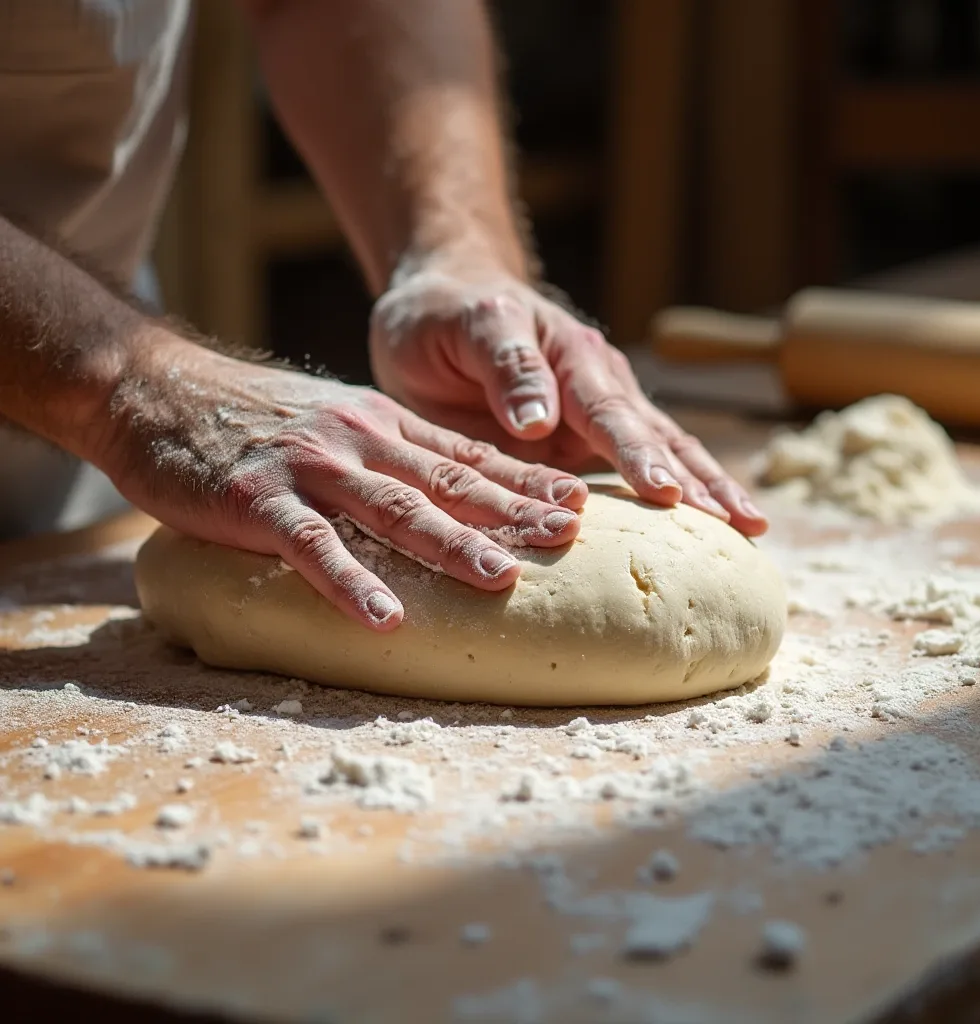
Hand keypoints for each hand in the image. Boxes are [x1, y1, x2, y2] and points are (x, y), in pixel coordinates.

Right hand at [100, 336, 585, 630]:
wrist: (157, 387)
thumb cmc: (252, 414)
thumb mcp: (334, 419)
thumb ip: (385, 450)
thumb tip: (443, 489)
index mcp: (380, 423)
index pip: (465, 455)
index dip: (524, 481)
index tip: (576, 504)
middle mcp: (357, 440)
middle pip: (446, 480)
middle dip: (512, 511)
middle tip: (569, 537)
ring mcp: (309, 469)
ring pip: (392, 509)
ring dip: (449, 545)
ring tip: (502, 578)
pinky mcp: (257, 501)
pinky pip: (312, 546)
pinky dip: (350, 583)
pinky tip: (386, 618)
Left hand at [370, 258, 767, 535]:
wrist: (444, 306)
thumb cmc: (452, 313)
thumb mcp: (472, 325)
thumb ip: (507, 366)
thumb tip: (539, 423)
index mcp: (574, 359)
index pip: (610, 413)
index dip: (638, 455)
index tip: (665, 493)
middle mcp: (598, 391)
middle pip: (660, 438)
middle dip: (701, 482)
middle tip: (744, 525)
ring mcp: (594, 424)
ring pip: (663, 458)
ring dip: (705, 493)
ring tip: (752, 531)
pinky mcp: (580, 450)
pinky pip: (623, 484)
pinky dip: (664, 509)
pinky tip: (695, 540)